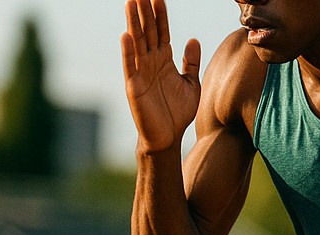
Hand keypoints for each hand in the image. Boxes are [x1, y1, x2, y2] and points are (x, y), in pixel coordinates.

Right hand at [120, 0, 201, 153]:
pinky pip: (130, 65)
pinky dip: (128, 51)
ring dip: (134, 23)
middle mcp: (151, 62)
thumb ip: (191, 62)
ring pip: (137, 42)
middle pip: (148, 31)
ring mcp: (141, 72)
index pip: (162, 31)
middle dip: (144, 11)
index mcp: (164, 59)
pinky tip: (126, 35)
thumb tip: (193, 39)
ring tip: (131, 3)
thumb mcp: (191, 84)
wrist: (168, 136)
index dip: (160, 14)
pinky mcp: (134, 86)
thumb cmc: (178, 112)